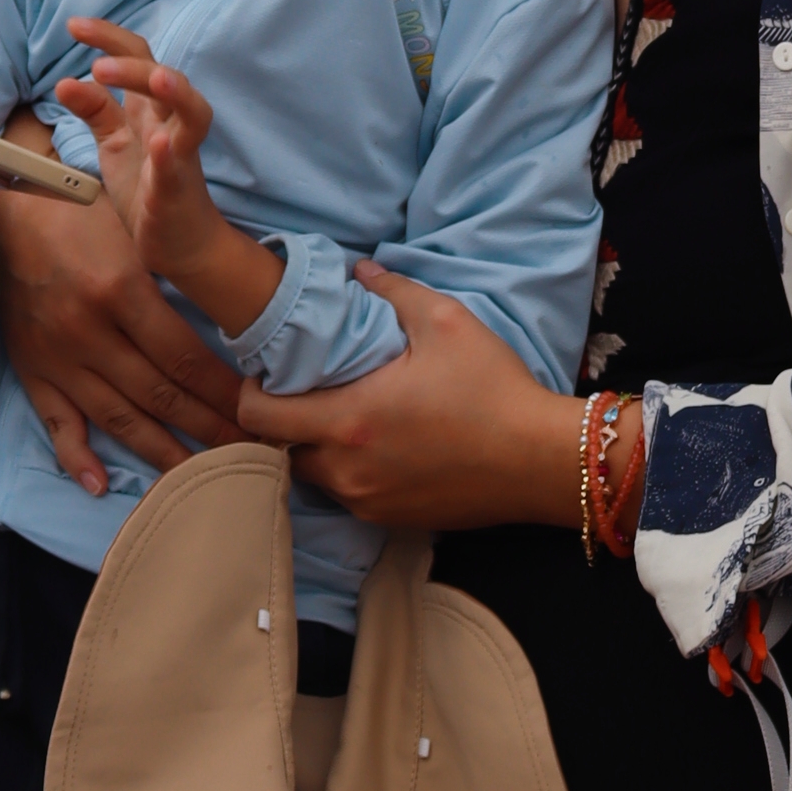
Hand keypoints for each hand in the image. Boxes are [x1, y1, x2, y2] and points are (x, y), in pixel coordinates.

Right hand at [0, 113, 244, 496]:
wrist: (16, 204)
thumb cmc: (88, 209)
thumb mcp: (138, 232)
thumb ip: (170, 279)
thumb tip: (224, 327)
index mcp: (121, 291)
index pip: (185, 358)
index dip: (223, 393)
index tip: (256, 415)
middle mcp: (89, 332)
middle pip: (159, 394)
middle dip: (208, 429)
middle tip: (247, 456)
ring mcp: (57, 356)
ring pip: (117, 417)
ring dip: (160, 452)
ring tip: (196, 482)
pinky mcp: (31, 368)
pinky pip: (56, 420)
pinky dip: (76, 457)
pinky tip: (100, 486)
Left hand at [54, 20, 283, 341]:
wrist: (180, 242)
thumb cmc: (148, 185)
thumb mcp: (114, 142)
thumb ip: (95, 110)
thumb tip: (66, 81)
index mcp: (151, 108)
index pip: (138, 57)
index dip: (109, 37)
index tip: (75, 25)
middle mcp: (170, 123)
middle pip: (164, 77)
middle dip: (134, 63)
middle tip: (98, 63)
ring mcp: (179, 156)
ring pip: (192, 114)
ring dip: (175, 93)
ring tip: (156, 78)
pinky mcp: (178, 191)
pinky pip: (178, 169)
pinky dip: (170, 155)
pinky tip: (159, 144)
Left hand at [235, 263, 585, 531]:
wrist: (540, 460)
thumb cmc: (493, 388)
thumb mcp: (445, 321)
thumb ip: (392, 290)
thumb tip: (358, 269)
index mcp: (349, 420)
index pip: (259, 417)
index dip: (250, 392)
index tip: (267, 371)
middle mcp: (347, 471)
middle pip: (280, 450)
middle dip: (283, 420)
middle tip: (304, 388)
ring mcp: (368, 502)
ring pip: (313, 475)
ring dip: (315, 446)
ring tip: (341, 411)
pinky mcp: (392, 521)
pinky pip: (349, 494)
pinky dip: (349, 470)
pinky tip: (378, 441)